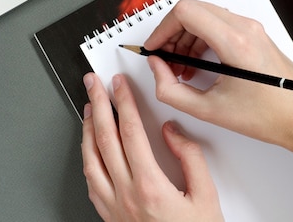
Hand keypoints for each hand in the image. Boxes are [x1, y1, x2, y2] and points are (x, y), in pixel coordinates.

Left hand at [81, 72, 223, 221]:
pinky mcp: (109, 217)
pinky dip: (87, 157)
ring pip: (90, 159)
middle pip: (105, 139)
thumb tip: (172, 131)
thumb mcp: (206, 196)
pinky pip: (91, 181)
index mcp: (150, 186)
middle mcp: (126, 195)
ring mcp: (113, 207)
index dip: (124, 102)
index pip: (130, 132)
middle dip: (98, 105)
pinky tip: (89, 148)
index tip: (119, 84)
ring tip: (88, 108)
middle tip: (93, 83)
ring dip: (87, 129)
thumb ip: (190, 158)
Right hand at [144, 0, 292, 148]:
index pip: (185, 12)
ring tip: (180, 67)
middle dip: (171, 33)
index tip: (154, 47)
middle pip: (193, 10)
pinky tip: (197, 65)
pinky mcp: (254, 35)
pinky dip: (201, 39)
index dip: (162, 29)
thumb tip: (157, 69)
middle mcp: (245, 28)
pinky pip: (219, 25)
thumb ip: (172, 90)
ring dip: (185, 37)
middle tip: (163, 59)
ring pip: (204, 16)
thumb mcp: (210, 110)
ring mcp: (251, 29)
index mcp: (235, 42)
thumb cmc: (269, 116)